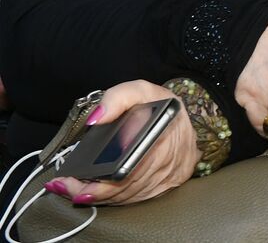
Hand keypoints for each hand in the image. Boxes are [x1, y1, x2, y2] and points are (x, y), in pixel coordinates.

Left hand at [49, 81, 197, 205]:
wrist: (183, 118)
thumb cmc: (159, 104)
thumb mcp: (139, 90)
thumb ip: (116, 98)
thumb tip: (96, 119)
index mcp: (161, 134)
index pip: (128, 166)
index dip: (100, 180)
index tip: (73, 179)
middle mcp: (168, 159)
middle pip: (123, 185)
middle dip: (88, 189)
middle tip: (64, 185)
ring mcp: (168, 176)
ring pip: (127, 195)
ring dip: (97, 196)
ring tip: (72, 189)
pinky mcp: (165, 186)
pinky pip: (135, 198)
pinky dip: (113, 198)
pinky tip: (95, 193)